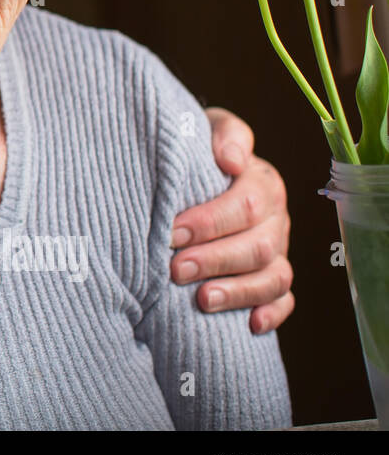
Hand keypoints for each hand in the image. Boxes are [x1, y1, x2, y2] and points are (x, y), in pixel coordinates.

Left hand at [170, 107, 293, 334]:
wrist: (192, 170)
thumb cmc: (194, 150)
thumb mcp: (203, 128)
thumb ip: (223, 134)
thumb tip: (232, 159)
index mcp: (261, 181)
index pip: (246, 204)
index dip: (209, 221)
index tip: (171, 232)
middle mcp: (276, 219)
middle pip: (259, 246)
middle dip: (215, 260)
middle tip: (175, 269)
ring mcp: (277, 250)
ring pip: (273, 277)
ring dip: (239, 291)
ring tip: (201, 301)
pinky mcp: (273, 277)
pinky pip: (283, 300)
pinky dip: (271, 314)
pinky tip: (249, 326)